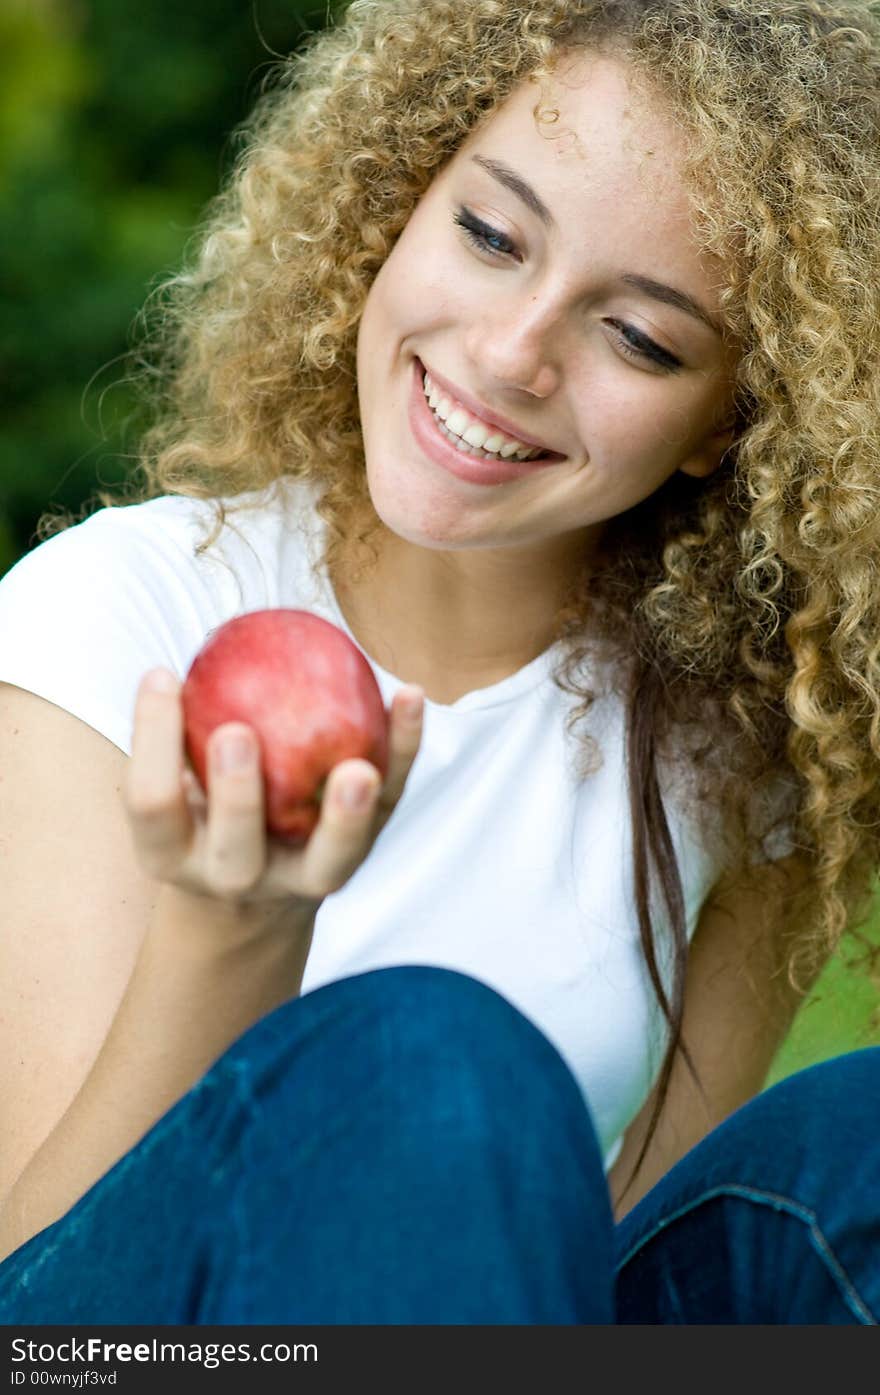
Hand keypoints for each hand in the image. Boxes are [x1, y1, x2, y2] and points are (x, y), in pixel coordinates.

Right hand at [122, 666, 423, 924]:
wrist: (254, 897)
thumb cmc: (200, 811)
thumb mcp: (170, 789)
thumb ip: (173, 740)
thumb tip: (172, 666)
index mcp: (173, 855)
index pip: (152, 803)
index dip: (149, 740)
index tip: (161, 674)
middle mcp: (237, 877)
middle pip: (235, 850)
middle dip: (236, 796)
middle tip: (238, 734)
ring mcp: (305, 877)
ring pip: (330, 858)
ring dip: (346, 814)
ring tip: (358, 769)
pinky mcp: (359, 853)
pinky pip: (388, 803)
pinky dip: (403, 750)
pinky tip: (409, 696)